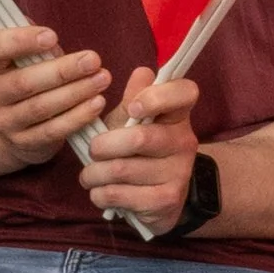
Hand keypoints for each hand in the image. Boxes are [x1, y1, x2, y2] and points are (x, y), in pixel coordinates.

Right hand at [0, 21, 109, 167]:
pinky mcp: (23, 142)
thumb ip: (37, 44)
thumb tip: (52, 40)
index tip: (52, 36)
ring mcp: (5, 121)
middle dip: (62, 70)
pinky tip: (97, 103)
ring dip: (75, 92)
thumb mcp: (23, 57)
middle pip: (24, 82)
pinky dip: (77, 117)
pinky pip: (53, 130)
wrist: (13, 124)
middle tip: (93, 60)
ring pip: (41, 107)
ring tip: (102, 79)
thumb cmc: (27, 77)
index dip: (21, 41)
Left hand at [78, 65, 200, 232]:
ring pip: (123, 169)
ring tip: (88, 175)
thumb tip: (142, 73)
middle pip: (139, 137)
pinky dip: (101, 194)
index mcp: (178, 114)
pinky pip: (122, 194)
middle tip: (92, 151)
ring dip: (94, 174)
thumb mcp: (132, 121)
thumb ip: (133, 98)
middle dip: (103, 146)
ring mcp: (179, 171)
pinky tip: (99, 191)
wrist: (159, 197)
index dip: (157, 96)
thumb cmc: (138, 151)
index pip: (185, 92)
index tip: (133, 107)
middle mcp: (184, 140)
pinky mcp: (167, 199)